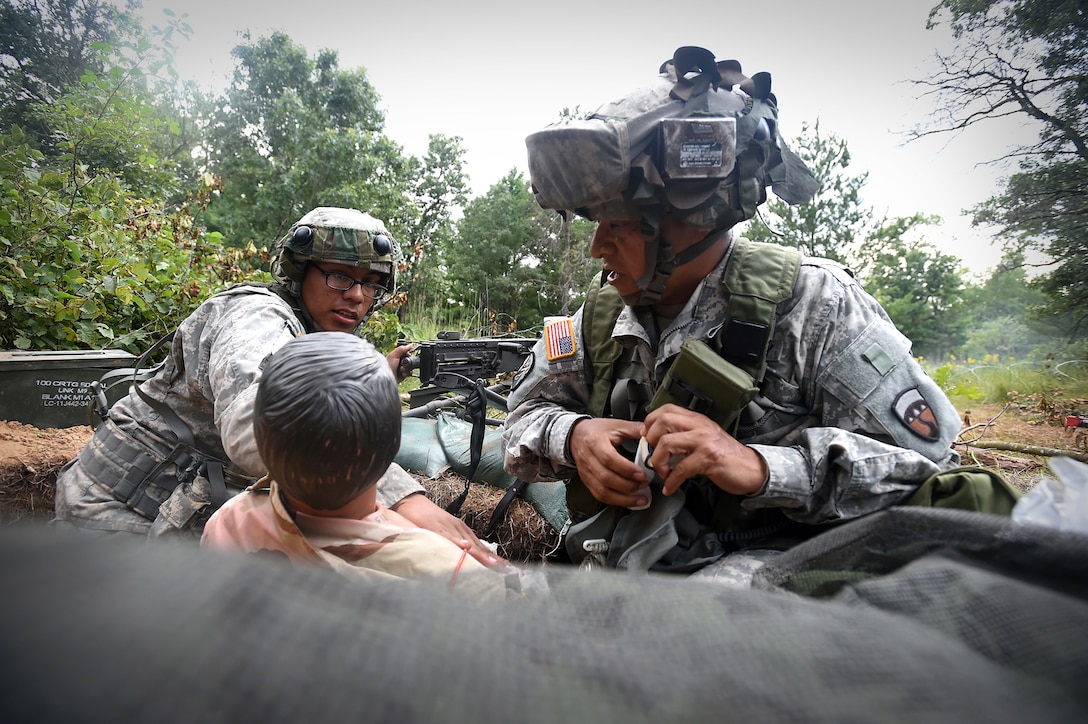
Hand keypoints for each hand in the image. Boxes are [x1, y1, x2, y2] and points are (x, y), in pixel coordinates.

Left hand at [386, 343, 414, 382]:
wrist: (387, 378)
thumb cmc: (387, 366)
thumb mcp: (393, 355)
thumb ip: (401, 349)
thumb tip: (410, 345)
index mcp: (396, 356)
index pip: (406, 352)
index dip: (408, 353)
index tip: (408, 354)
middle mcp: (399, 361)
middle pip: (409, 359)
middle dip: (407, 362)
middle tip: (401, 363)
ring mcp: (402, 368)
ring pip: (410, 366)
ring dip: (406, 368)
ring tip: (400, 370)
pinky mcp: (403, 374)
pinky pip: (409, 373)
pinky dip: (407, 373)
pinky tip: (402, 373)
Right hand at [391, 492, 507, 568]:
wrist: (413, 503)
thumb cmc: (429, 521)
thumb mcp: (445, 535)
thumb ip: (455, 547)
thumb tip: (466, 561)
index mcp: (463, 534)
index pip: (482, 549)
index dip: (493, 560)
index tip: (506, 569)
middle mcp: (460, 530)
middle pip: (479, 548)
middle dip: (492, 560)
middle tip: (505, 570)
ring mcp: (449, 528)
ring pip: (467, 544)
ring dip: (480, 555)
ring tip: (492, 565)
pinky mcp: (435, 526)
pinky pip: (447, 535)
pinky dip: (456, 541)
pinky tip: (463, 546)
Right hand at [568, 417, 647, 507]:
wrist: (576, 436)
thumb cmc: (596, 431)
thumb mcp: (615, 424)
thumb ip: (634, 428)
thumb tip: (650, 433)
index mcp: (595, 442)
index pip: (609, 459)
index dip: (626, 469)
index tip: (642, 474)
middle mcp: (588, 459)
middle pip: (606, 479)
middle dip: (628, 486)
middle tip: (644, 485)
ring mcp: (586, 473)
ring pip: (602, 492)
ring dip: (623, 499)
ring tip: (640, 499)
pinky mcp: (587, 482)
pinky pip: (600, 496)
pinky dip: (616, 501)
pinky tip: (629, 501)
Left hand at [641, 404, 767, 496]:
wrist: (751, 468)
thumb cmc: (726, 455)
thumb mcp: (704, 438)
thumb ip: (684, 435)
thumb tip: (657, 441)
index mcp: (697, 419)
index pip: (666, 409)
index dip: (650, 422)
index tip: (647, 437)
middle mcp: (700, 426)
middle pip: (663, 422)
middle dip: (651, 440)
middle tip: (654, 454)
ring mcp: (704, 441)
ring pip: (667, 443)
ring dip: (659, 461)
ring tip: (663, 472)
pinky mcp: (709, 458)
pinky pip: (681, 469)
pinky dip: (671, 481)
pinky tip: (670, 487)